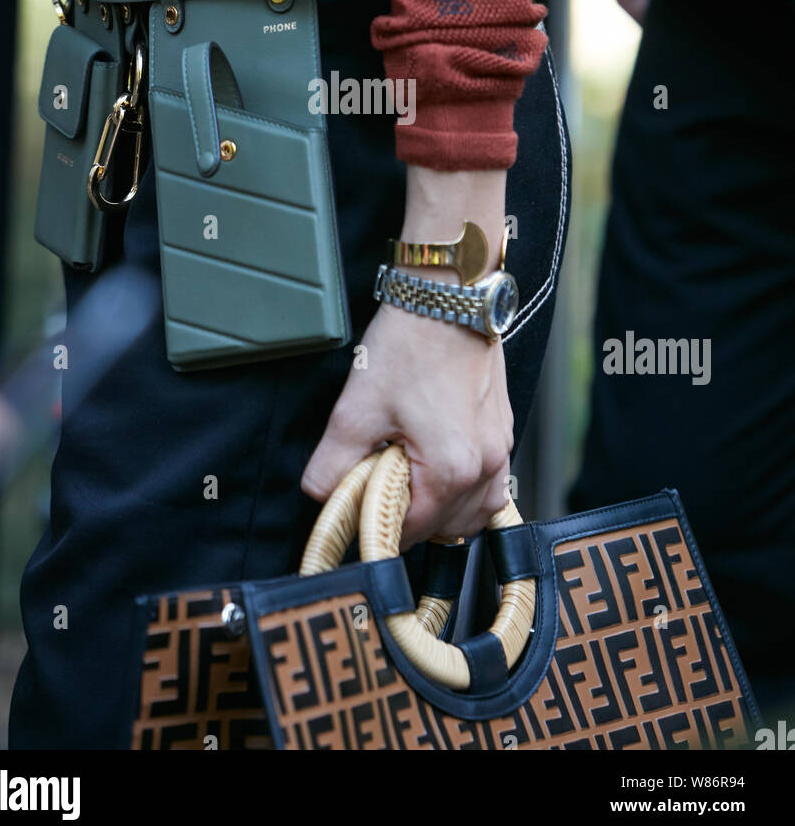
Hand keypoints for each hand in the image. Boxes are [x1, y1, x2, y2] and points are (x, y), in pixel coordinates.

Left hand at [301, 301, 512, 551]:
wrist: (448, 295)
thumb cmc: (410, 344)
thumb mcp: (356, 409)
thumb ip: (333, 464)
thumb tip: (323, 496)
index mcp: (451, 469)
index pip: (411, 530)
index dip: (378, 525)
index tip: (359, 509)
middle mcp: (486, 464)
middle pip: (447, 528)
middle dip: (411, 518)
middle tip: (381, 485)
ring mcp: (500, 446)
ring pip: (475, 510)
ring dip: (443, 509)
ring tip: (409, 479)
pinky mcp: (502, 428)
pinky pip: (491, 482)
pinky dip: (466, 488)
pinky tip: (438, 466)